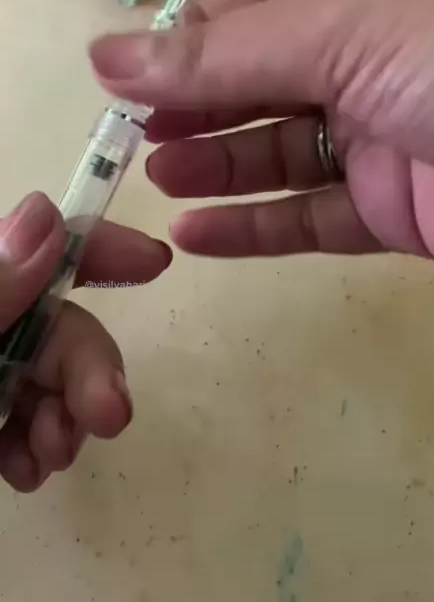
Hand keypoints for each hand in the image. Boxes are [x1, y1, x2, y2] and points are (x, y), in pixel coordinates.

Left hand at [0, 192, 170, 491]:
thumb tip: (48, 213)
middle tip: (111, 418)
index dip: (95, 246)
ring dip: (67, 414)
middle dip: (88, 367)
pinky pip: (23, 421)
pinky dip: (37, 445)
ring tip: (50, 459)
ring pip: (47, 376)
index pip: (38, 246)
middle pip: (54, 323)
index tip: (156, 263)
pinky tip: (29, 473)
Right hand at [90, 0, 433, 278]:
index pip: (261, 3)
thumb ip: (228, 52)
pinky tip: (196, 235)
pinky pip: (313, 220)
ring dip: (216, 166)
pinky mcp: (399, 215)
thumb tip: (109, 55)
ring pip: (281, 154)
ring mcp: (387, 140)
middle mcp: (377, 60)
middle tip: (131, 137)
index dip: (193, 35)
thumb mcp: (348, 28)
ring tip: (156, 178)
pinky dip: (255, 230)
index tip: (132, 73)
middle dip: (196, 106)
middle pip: (263, 82)